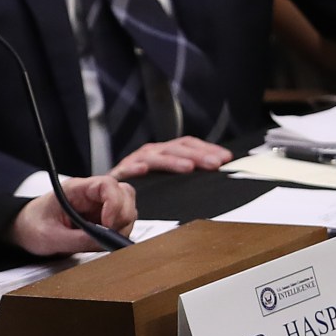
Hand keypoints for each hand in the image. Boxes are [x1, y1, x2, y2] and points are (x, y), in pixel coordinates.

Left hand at [4, 174, 137, 255]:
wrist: (23, 231)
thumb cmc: (32, 226)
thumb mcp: (51, 237)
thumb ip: (78, 240)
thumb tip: (105, 242)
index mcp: (76, 190)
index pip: (107, 185)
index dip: (115, 203)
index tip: (109, 224)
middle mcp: (90, 195)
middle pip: (124, 194)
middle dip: (123, 216)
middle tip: (111, 235)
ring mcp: (97, 207)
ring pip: (126, 208)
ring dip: (123, 226)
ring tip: (106, 240)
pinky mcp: (101, 220)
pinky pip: (120, 223)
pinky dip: (119, 233)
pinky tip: (105, 242)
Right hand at [113, 135, 232, 179]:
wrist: (110, 192)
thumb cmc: (143, 188)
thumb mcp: (169, 179)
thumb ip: (188, 175)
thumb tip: (218, 172)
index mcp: (166, 152)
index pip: (189, 144)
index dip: (208, 148)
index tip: (226, 158)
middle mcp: (152, 152)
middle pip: (176, 148)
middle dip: (197, 155)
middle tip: (214, 164)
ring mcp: (136, 161)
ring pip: (156, 156)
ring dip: (172, 161)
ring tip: (187, 167)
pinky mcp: (120, 173)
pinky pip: (127, 169)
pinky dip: (135, 168)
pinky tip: (143, 170)